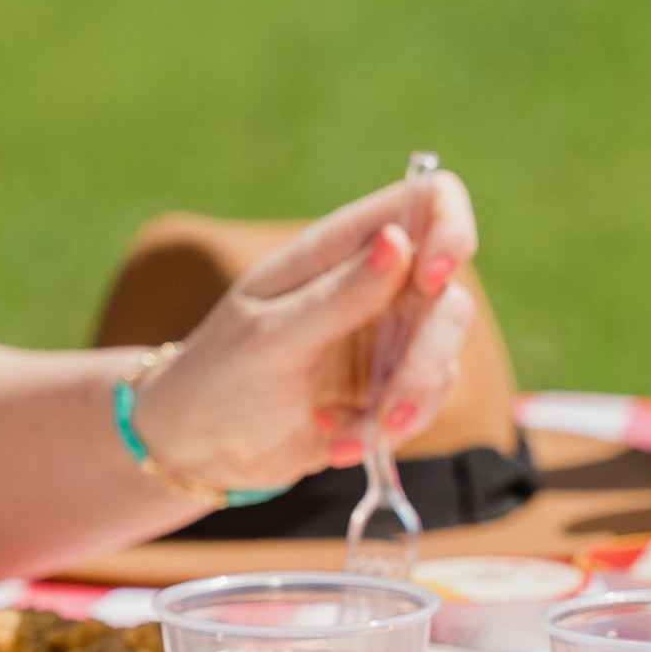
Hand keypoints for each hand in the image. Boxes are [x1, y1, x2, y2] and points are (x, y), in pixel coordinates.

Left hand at [129, 171, 477, 492]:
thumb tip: (400, 240)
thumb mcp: (271, 336)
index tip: (432, 279)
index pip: (428, 201)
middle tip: (392, 409)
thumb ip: (340, 294)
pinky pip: (430, 401)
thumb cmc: (219, 378)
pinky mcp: (395, 387)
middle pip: (450, 296)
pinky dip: (389, 430)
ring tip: (350, 438)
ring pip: (446, 355)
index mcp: (341, 249)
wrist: (200, 449)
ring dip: (409, 404)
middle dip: (428, 358)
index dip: (450, 228)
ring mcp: (391, 337)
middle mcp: (378, 285)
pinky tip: (337, 441)